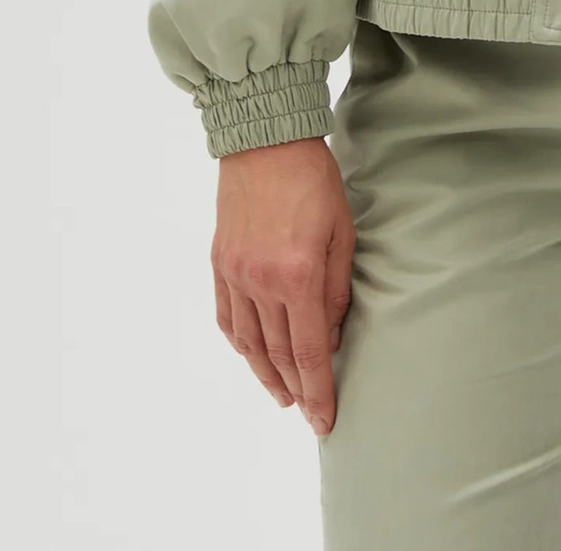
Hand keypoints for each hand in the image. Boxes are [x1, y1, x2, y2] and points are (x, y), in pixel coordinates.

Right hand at [211, 137, 356, 435]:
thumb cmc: (312, 180)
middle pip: (277, 354)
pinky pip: (226, 317)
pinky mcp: (219, 263)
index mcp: (297, 275)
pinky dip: (239, 343)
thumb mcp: (342, 231)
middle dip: (296, 389)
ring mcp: (234, 274)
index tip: (324, 420)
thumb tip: (333, 332)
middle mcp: (260, 282)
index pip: (309, 351)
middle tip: (308, 412)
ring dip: (265, 374)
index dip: (319, 390)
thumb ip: (338, 286)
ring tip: (283, 394)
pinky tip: (251, 355)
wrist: (265, 140)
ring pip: (248, 343)